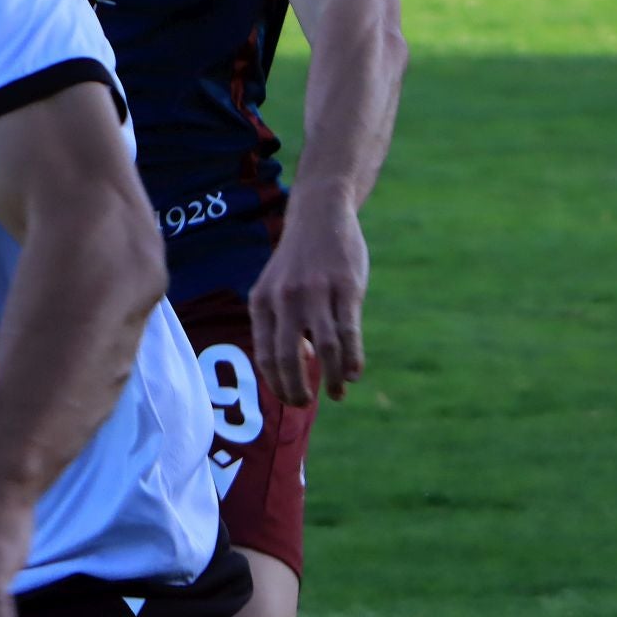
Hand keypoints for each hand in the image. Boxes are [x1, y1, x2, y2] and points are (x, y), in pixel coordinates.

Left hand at [248, 188, 368, 406]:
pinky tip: (354, 374)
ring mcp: (316, 293)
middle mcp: (285, 299)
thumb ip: (280, 323)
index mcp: (262, 301)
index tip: (289, 399)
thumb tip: (299, 365)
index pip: (265, 354)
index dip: (277, 383)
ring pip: (325, 349)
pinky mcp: (345, 288)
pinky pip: (349, 332)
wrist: (319, 213)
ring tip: (337, 393)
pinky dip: (352, 360)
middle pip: (288, 358)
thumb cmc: (299, 261)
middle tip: (306, 403)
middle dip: (297, 389)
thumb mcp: (276, 287)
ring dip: (332, 379)